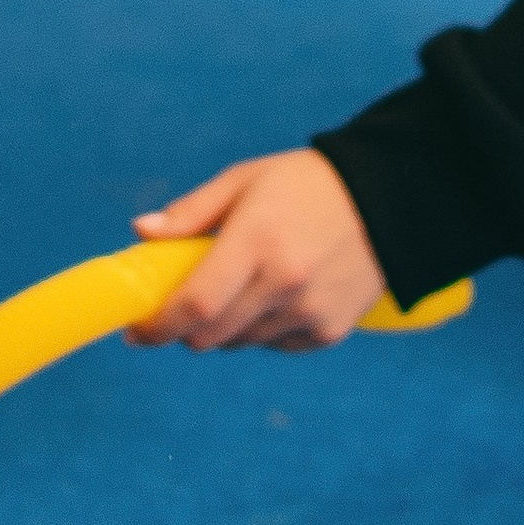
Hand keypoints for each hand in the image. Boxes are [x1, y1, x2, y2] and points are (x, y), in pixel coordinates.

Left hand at [125, 150, 386, 351]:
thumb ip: (191, 212)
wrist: (388, 200)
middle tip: (175, 310)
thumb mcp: (244, 180)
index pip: (194, 303)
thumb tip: (141, 232)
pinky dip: (260, 330)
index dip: (158, 325)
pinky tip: (272, 295)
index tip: (135, 331)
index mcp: (256, 240)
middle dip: (183, 329)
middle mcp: (284, 282)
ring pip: (240, 343)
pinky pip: (274, 344)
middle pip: (211, 335)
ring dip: (223, 327)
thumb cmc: (306, 185)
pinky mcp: (329, 330)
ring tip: (236, 288)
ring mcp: (309, 311)